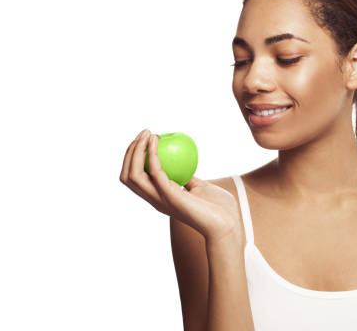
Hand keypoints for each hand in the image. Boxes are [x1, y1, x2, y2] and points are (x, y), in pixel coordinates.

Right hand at [119, 129, 243, 244]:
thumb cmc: (217, 206)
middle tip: (144, 133)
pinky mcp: (170, 197)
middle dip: (130, 152)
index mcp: (159, 198)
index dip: (133, 158)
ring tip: (147, 134)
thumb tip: (181, 159)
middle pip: (128, 176)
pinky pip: (155, 172)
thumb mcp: (198, 187)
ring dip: (136, 151)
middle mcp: (155, 200)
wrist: (228, 223)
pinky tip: (157, 141)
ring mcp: (160, 200)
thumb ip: (187, 177)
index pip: (135, 178)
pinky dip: (152, 154)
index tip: (146, 138)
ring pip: (133, 176)